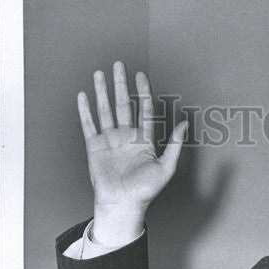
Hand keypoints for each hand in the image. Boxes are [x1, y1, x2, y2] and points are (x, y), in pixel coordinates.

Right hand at [77, 61, 187, 245]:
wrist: (123, 204)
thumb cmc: (145, 191)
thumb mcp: (166, 167)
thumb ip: (175, 144)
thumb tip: (185, 123)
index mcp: (143, 140)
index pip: (143, 109)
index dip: (142, 91)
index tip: (140, 75)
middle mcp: (126, 136)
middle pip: (123, 104)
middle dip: (121, 84)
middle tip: (119, 65)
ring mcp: (110, 140)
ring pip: (105, 109)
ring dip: (102, 91)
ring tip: (100, 73)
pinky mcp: (95, 146)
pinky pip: (89, 124)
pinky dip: (85, 110)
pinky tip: (83, 95)